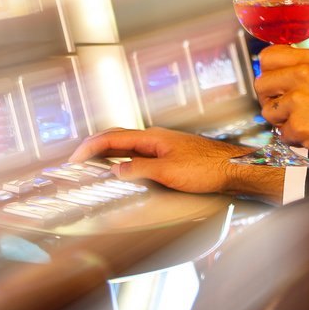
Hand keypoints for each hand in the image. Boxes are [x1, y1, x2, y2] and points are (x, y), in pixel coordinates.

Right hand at [70, 127, 281, 200]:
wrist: (234, 168)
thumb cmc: (208, 168)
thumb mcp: (168, 172)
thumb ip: (139, 169)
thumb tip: (116, 170)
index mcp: (152, 137)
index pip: (112, 137)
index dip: (90, 147)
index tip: (74, 158)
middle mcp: (155, 138)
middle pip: (117, 138)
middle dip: (94, 148)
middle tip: (77, 161)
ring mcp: (162, 146)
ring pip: (127, 146)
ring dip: (107, 154)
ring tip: (93, 165)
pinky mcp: (169, 155)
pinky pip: (138, 154)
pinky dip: (122, 160)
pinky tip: (123, 170)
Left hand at [253, 47, 308, 168]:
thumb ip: (308, 67)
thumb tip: (283, 70)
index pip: (268, 56)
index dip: (268, 71)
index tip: (274, 83)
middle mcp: (303, 75)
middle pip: (261, 84)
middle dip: (268, 99)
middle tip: (282, 108)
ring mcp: (299, 101)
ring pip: (268, 111)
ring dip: (281, 121)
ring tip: (303, 121)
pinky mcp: (299, 126)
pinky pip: (282, 134)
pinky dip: (295, 138)